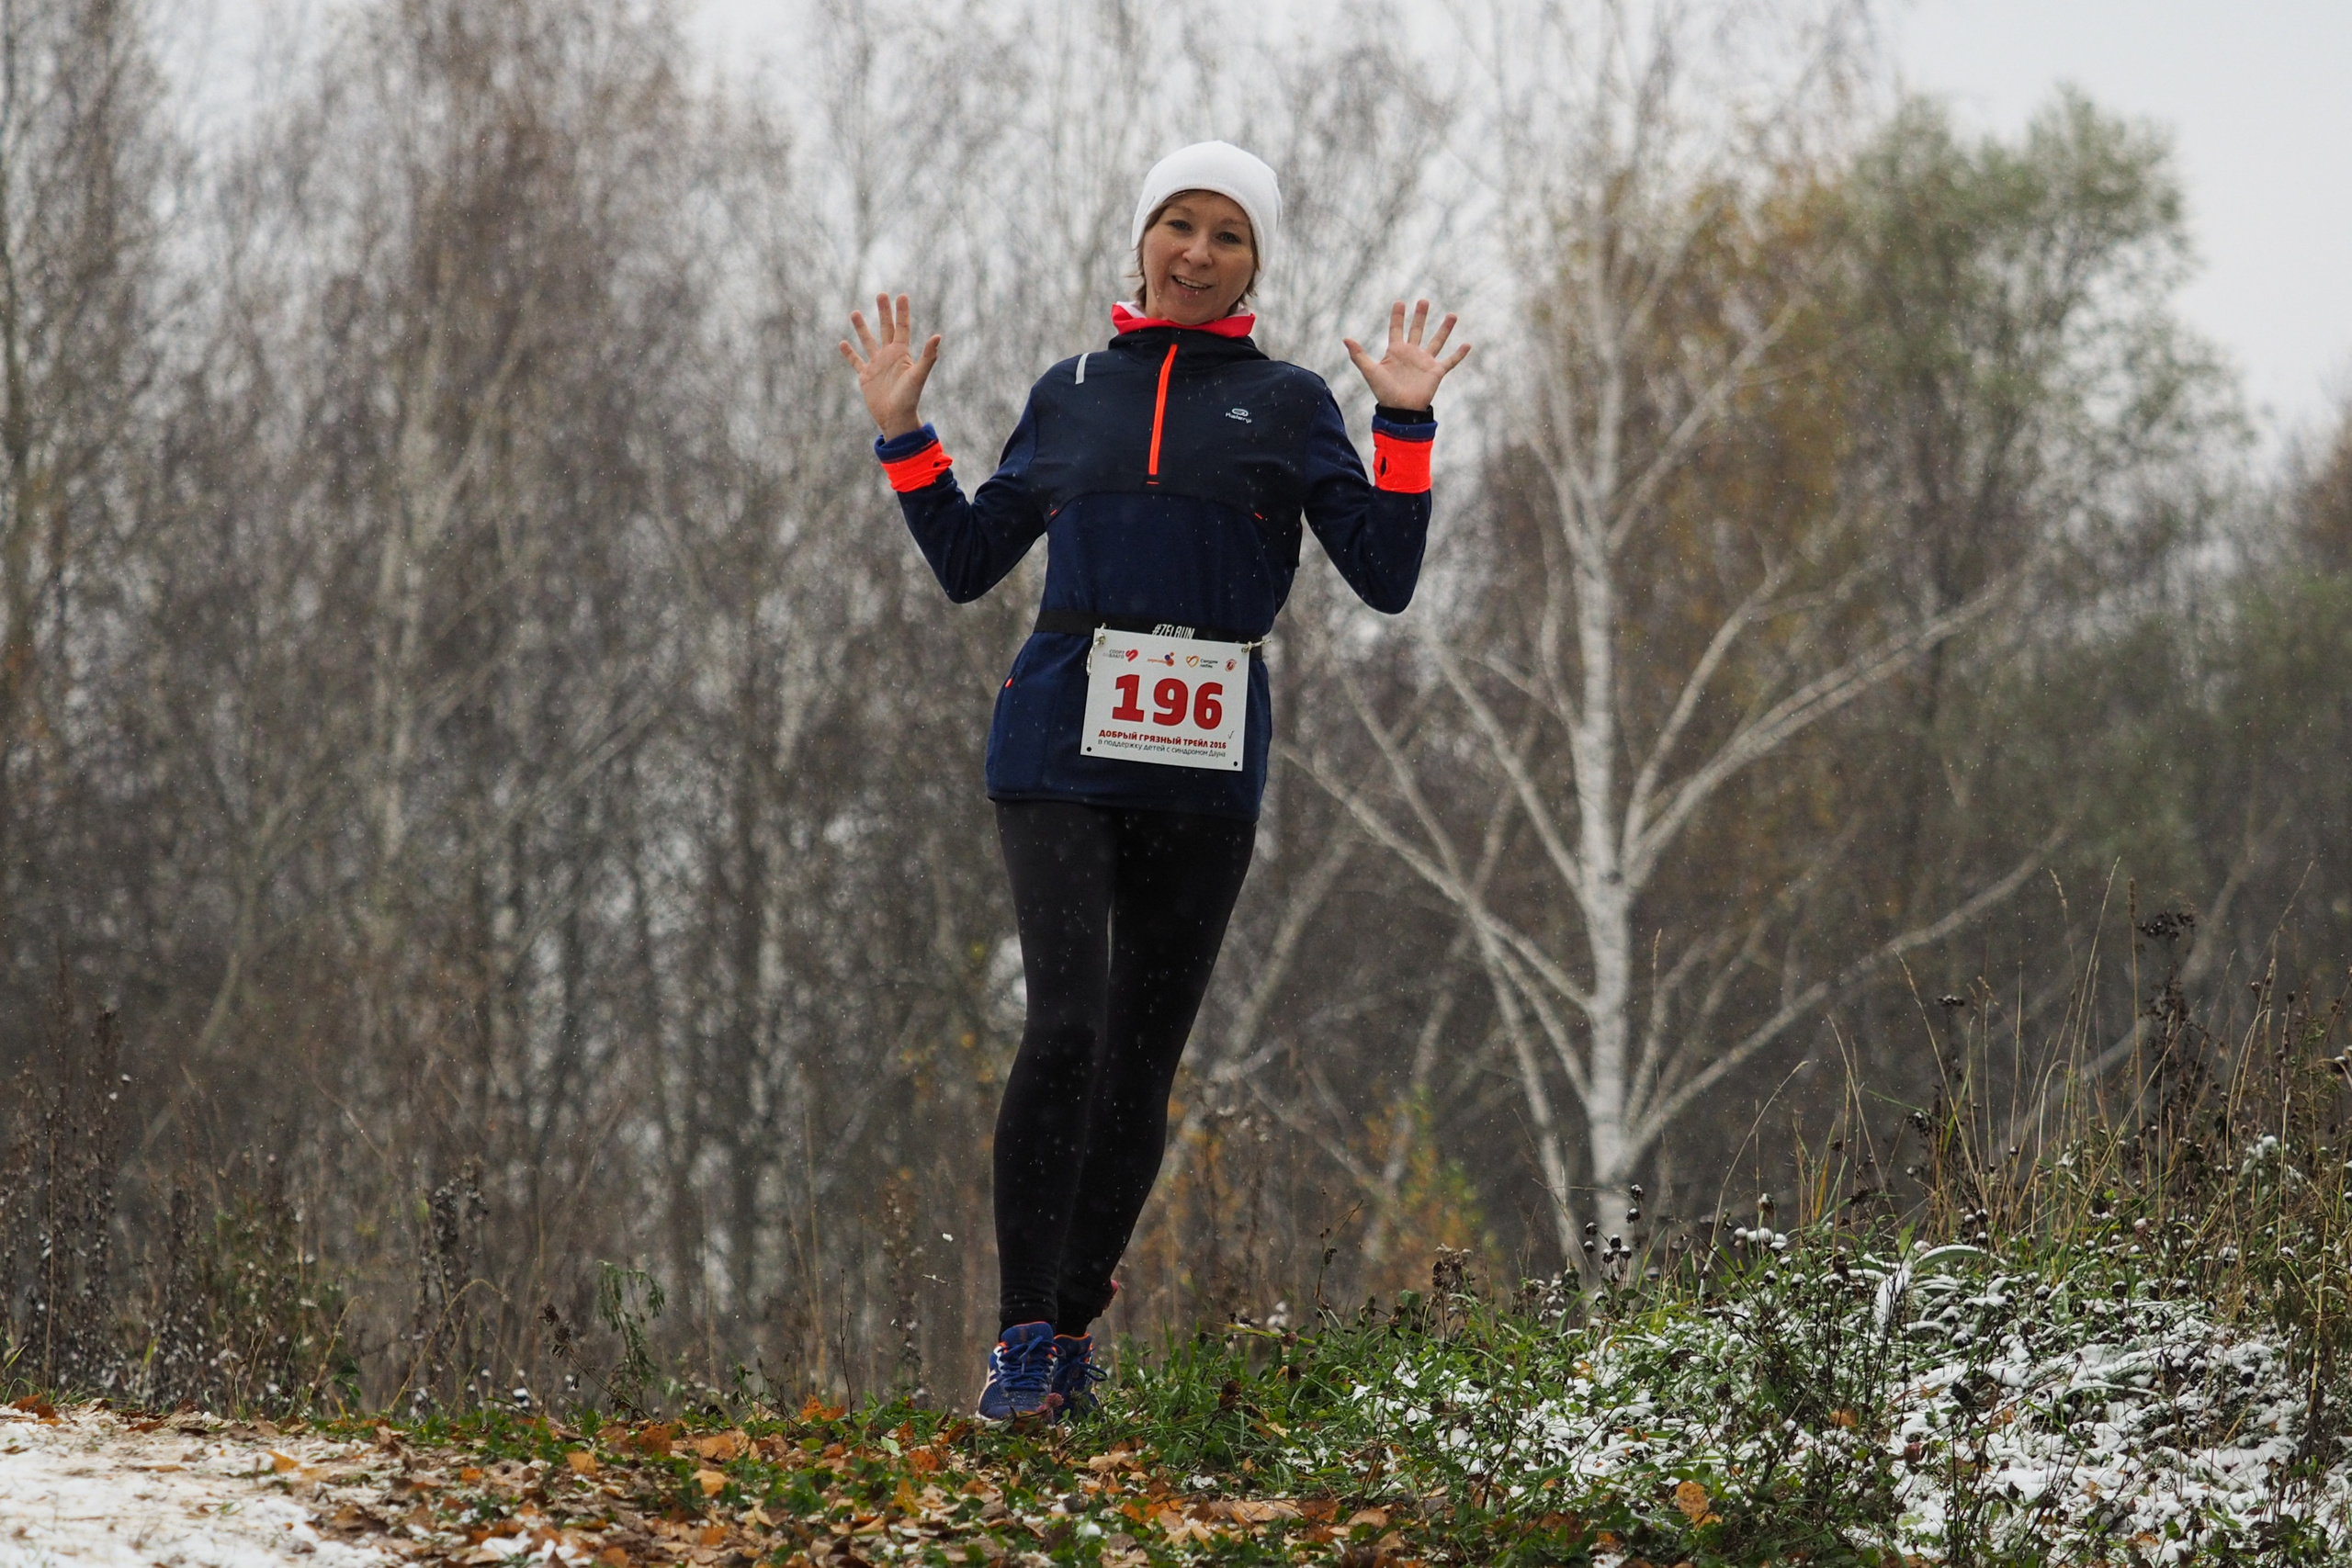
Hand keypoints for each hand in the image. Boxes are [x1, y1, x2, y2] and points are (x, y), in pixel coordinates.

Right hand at [839, 293, 940, 438]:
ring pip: (868, 341)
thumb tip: (938, 336)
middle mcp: (889, 356)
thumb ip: (928, 356)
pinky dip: (849, 353)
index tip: (902, 295)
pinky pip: (855, 361)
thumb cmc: (910, 398)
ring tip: (856, 312)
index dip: (902, 312)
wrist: (896, 418)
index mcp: (902, 353)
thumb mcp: (919, 375)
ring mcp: (876, 365)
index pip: (902, 327)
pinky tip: (842, 343)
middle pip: (886, 329)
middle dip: (884, 312)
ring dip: (862, 328)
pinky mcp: (865, 376)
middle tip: (881, 294)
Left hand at [1344, 300, 1468, 410]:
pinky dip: (1459, 354)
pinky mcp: (1436, 372)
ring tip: (1452, 315)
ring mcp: (1425, 362)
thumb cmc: (1384, 392)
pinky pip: (1450, 361)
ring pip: (1437, 341)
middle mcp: (1411, 354)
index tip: (1400, 302)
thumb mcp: (1370, 371)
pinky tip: (1467, 344)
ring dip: (1444, 329)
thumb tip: (1345, 339)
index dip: (1397, 316)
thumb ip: (1359, 355)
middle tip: (1424, 301)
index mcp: (1396, 351)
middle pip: (1417, 330)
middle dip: (1420, 316)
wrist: (1400, 410)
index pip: (1396, 329)